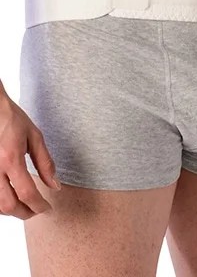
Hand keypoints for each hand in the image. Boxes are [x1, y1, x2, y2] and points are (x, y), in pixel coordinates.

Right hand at [0, 95, 60, 220]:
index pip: (27, 193)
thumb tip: (54, 185)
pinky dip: (0, 202)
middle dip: (25, 213)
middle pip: (9, 205)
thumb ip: (45, 162)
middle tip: (36, 210)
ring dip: (11, 210)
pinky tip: (9, 197)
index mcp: (11, 158)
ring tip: (25, 205)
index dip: (39, 205)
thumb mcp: (34, 136)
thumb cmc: (11, 119)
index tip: (47, 207)